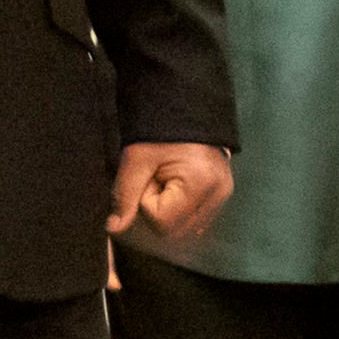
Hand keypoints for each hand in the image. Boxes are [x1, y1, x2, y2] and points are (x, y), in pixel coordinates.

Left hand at [110, 141, 234, 241]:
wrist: (184, 107)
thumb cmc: (159, 130)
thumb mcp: (136, 160)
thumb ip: (124, 196)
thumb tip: (114, 228)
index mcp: (201, 183)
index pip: (163, 222)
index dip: (147, 201)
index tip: (150, 176)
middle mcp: (219, 193)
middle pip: (175, 231)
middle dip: (158, 209)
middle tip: (157, 178)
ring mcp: (224, 195)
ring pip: (185, 229)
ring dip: (169, 210)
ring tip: (168, 180)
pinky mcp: (222, 194)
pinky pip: (196, 219)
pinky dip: (181, 209)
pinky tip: (178, 185)